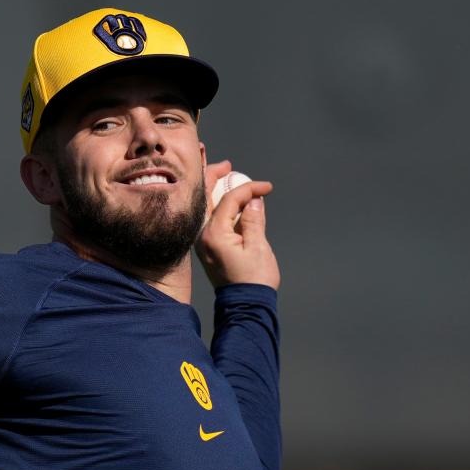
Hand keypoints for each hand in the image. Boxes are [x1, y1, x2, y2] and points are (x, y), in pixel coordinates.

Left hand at [196, 170, 279, 290]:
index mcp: (213, 234)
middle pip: (204, 198)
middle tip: (224, 164)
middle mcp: (202, 235)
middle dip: (214, 177)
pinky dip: (216, 205)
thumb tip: (253, 200)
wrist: (245, 305)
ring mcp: (202, 241)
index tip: (266, 187)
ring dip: (213, 189)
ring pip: (205, 207)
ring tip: (220, 172)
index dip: (248, 189)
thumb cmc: (253, 279)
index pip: (228, 200)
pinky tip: (223, 197)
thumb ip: (254, 219)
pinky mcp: (207, 247)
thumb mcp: (258, 247)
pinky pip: (209, 219)